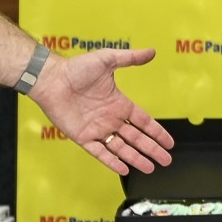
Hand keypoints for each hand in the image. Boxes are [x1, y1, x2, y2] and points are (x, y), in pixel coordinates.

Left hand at [30, 47, 175, 173]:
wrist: (51, 79)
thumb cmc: (76, 68)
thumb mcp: (107, 59)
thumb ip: (130, 58)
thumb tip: (152, 52)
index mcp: (119, 103)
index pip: (144, 122)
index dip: (157, 132)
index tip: (169, 142)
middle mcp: (111, 119)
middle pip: (137, 138)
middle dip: (152, 149)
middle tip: (166, 161)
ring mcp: (97, 129)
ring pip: (121, 148)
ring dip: (136, 158)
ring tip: (150, 168)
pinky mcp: (82, 137)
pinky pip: (100, 152)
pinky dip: (112, 161)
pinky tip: (124, 169)